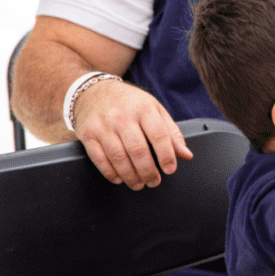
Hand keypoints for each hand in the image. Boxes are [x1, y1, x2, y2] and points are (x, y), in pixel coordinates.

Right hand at [73, 79, 192, 189]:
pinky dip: (110, 173)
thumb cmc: (130, 102)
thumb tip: (185, 154)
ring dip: (130, 176)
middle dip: (148, 171)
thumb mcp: (155, 109)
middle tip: (154, 181)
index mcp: (144, 109)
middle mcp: (122, 117)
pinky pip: (99, 159)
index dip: (166, 155)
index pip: (159, 135)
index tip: (170, 169)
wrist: (95, 91)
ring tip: (139, 183)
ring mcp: (103, 126)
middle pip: (138, 150)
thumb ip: (171, 132)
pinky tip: (119, 178)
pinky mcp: (88, 135)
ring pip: (118, 158)